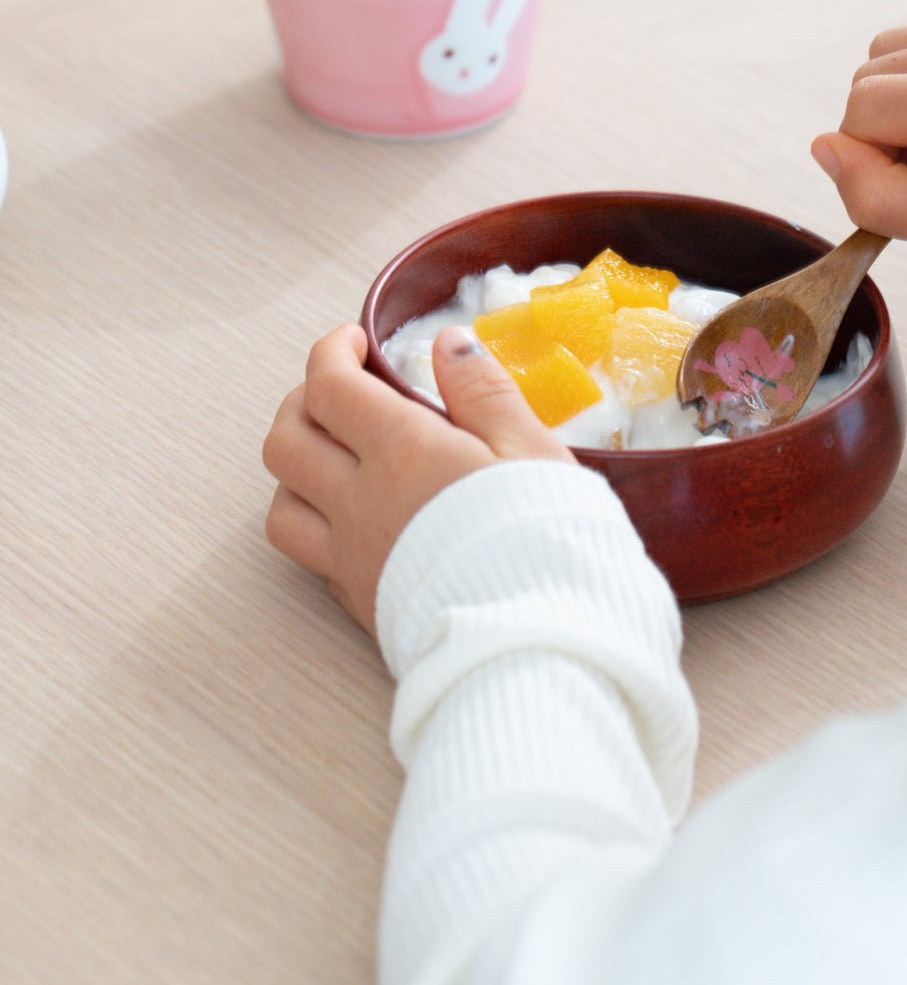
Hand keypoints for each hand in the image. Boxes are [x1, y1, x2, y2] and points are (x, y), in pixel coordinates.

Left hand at [263, 324, 573, 634]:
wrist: (540, 643)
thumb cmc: (548, 538)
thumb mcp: (530, 449)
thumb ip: (484, 391)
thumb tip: (448, 342)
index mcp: (401, 451)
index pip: (330, 386)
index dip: (333, 351)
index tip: (358, 341)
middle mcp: (359, 502)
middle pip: (286, 439)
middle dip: (303, 401)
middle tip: (343, 390)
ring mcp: (352, 558)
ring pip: (280, 503)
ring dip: (296, 468)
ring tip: (338, 456)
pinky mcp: (361, 604)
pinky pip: (311, 557)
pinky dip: (318, 525)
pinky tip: (357, 518)